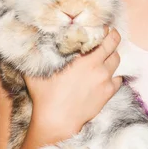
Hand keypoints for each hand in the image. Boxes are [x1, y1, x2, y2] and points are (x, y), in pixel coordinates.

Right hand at [23, 27, 121, 143]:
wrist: (57, 121)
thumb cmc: (45, 96)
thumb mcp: (35, 71)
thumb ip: (35, 55)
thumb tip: (29, 41)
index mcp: (84, 58)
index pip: (102, 36)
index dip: (103, 29)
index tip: (100, 27)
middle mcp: (98, 66)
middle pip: (114, 44)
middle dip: (112, 37)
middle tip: (109, 34)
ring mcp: (104, 80)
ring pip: (117, 60)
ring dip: (112, 56)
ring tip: (106, 55)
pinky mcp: (107, 94)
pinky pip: (118, 79)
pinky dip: (114, 75)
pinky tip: (107, 75)